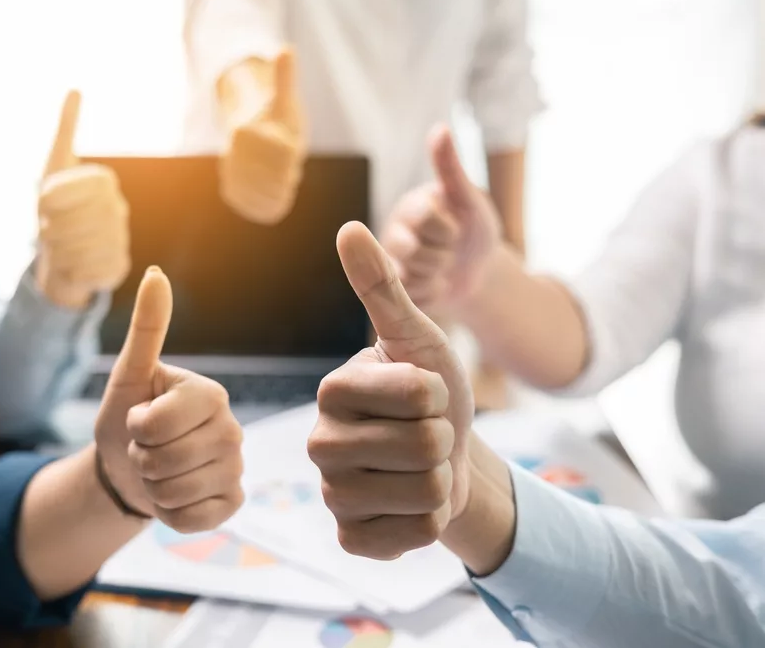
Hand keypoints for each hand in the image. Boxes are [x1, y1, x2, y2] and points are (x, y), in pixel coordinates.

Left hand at [36, 90, 129, 309]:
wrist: (65, 253)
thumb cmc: (56, 207)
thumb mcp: (55, 166)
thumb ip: (65, 129)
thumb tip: (76, 89)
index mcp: (103, 181)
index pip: (73, 188)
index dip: (52, 199)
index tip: (41, 205)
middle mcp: (118, 208)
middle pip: (75, 219)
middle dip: (52, 227)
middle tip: (45, 230)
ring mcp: (121, 238)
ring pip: (82, 246)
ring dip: (59, 249)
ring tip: (56, 247)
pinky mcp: (118, 267)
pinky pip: (90, 271)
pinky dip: (72, 270)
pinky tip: (70, 264)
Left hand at [94, 266, 243, 531]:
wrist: (127, 469)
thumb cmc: (127, 416)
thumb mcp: (128, 375)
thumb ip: (146, 328)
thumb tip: (156, 273)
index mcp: (210, 393)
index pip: (155, 425)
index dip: (134, 429)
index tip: (139, 420)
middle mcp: (232, 428)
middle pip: (166, 461)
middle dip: (141, 460)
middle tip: (147, 449)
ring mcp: (236, 467)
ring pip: (176, 491)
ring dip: (152, 486)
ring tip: (158, 470)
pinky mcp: (232, 502)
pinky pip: (192, 518)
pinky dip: (170, 513)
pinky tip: (175, 495)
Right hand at [219, 49, 304, 224]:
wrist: (249, 140)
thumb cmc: (274, 118)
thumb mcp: (283, 99)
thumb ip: (284, 77)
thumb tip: (285, 49)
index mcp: (245, 132)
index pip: (285, 156)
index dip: (293, 155)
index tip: (289, 148)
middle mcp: (233, 156)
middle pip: (280, 178)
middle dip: (288, 173)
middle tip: (286, 166)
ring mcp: (231, 177)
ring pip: (272, 196)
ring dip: (283, 190)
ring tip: (281, 179)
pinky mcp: (234, 196)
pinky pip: (263, 210)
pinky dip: (274, 206)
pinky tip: (275, 195)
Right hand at [308, 222, 473, 559]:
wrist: (444, 456)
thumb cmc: (430, 392)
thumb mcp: (417, 338)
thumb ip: (383, 288)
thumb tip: (349, 228)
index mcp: (332, 390)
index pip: (420, 395)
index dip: (440, 395)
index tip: (423, 395)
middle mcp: (320, 443)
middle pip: (425, 448)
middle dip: (443, 440)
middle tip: (424, 435)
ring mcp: (332, 495)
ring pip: (425, 493)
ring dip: (440, 480)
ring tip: (419, 468)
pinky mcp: (351, 537)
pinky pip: (413, 535)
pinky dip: (430, 521)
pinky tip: (409, 505)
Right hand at [382, 125, 501, 317]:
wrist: (479, 273)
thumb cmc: (475, 230)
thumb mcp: (469, 199)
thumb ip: (450, 168)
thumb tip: (440, 129)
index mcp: (410, 206)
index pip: (423, 217)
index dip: (447, 229)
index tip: (457, 229)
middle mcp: (393, 232)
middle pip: (411, 249)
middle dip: (441, 254)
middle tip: (451, 251)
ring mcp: (391, 264)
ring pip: (410, 275)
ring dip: (437, 275)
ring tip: (444, 266)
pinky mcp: (394, 292)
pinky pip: (411, 296)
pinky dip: (431, 292)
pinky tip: (437, 283)